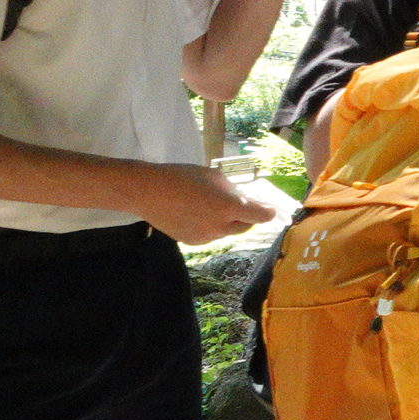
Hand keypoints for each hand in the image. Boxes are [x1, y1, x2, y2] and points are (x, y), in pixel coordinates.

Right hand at [138, 163, 267, 244]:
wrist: (147, 192)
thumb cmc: (182, 177)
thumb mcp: (214, 176)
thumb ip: (233, 189)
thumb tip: (244, 198)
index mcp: (229, 207)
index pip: (261, 216)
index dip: (269, 212)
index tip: (270, 209)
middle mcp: (221, 226)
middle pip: (246, 227)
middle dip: (247, 217)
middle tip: (241, 205)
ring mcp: (206, 237)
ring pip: (227, 232)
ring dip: (228, 222)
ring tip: (211, 207)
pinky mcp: (193, 242)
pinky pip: (211, 236)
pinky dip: (211, 227)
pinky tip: (197, 215)